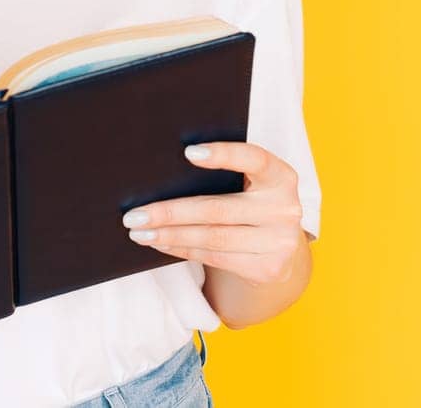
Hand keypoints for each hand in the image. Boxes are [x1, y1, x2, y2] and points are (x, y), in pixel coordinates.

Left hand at [121, 141, 306, 285]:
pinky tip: (161, 243)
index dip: (223, 154)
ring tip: (140, 232)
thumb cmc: (252, 201)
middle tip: (135, 214)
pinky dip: (183, 250)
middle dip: (171, 212)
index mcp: (281, 176)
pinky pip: (215, 258)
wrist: (280, 245)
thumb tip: (166, 170)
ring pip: (212, 238)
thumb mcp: (250, 181)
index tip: (188, 152)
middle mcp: (285, 209)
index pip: (254, 158)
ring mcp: (279, 242)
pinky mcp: (268, 268)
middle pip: (218, 209)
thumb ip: (225, 173)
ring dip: (170, 235)